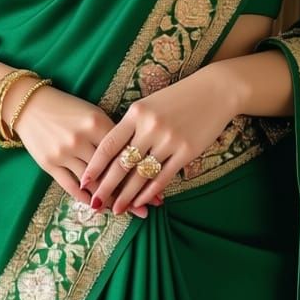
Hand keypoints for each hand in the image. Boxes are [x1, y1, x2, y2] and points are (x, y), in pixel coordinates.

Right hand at [9, 83, 150, 218]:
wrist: (30, 105)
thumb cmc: (67, 107)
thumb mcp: (92, 112)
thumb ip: (111, 132)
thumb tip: (135, 154)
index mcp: (96, 122)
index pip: (123, 151)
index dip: (140, 170)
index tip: (157, 187)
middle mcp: (81, 139)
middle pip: (110, 171)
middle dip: (131, 192)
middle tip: (147, 209)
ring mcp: (64, 153)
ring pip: (93, 183)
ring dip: (111, 200)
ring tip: (127, 212)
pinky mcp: (49, 165)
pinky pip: (71, 187)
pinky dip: (87, 199)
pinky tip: (100, 208)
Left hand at [81, 63, 239, 215]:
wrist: (215, 90)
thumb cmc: (179, 96)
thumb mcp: (150, 104)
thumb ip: (133, 125)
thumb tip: (114, 154)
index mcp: (136, 112)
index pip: (109, 144)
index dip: (95, 166)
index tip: (84, 181)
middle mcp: (150, 126)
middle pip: (122, 163)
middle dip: (106, 187)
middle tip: (94, 203)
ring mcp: (168, 139)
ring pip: (141, 174)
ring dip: (127, 195)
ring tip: (116, 210)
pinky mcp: (186, 151)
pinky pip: (163, 176)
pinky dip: (150, 192)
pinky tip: (141, 201)